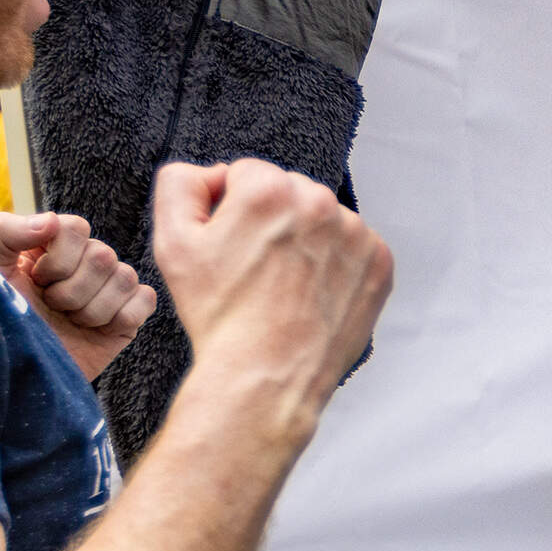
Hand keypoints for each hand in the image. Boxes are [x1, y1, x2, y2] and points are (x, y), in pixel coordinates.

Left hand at [0, 212, 155, 380]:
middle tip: (52, 309)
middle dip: (71, 292)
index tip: (36, 282)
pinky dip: (122, 317)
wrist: (14, 376)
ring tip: (70, 323)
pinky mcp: (127, 316)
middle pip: (102, 255)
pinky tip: (99, 330)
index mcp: (54, 244)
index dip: (57, 260)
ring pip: (123, 277)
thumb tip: (50, 220)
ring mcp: (109, 288)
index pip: (76, 228)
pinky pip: (144, 300)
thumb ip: (7, 231)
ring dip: (91, 310)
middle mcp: (84, 261)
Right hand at [152, 159, 391, 439]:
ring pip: (322, 219)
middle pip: (288, 192)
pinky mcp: (379, 263)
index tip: (232, 249)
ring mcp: (355, 234)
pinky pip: (352, 247)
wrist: (266, 377)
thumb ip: (180, 184)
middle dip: (272, 221)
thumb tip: (213, 173)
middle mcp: (318, 202)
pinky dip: (335, 264)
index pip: (246, 175)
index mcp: (268, 189)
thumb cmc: (220, 316)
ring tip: (285, 286)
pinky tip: (312, 293)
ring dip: (306, 240)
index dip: (231, 212)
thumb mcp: (173, 243)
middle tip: (256, 271)